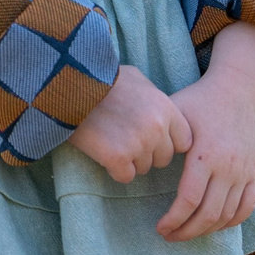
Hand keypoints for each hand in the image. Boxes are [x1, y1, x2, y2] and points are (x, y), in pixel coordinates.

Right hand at [69, 64, 191, 183]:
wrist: (70, 84)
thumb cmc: (102, 78)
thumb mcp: (137, 79)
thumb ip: (154, 99)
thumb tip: (161, 112)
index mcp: (165, 108)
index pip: (184, 141)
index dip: (167, 142)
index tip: (152, 138)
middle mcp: (156, 127)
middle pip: (164, 158)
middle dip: (148, 153)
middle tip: (126, 138)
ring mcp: (138, 144)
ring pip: (144, 168)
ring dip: (130, 160)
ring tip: (111, 139)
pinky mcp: (118, 158)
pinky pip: (125, 176)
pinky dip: (114, 169)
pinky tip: (103, 151)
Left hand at [157, 23, 254, 241]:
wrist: (238, 89)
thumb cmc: (199, 100)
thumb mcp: (175, 112)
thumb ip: (159, 138)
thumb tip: (137, 159)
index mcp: (205, 154)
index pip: (189, 200)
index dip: (173, 219)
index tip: (159, 227)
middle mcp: (228, 167)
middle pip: (208, 214)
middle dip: (186, 231)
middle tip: (169, 235)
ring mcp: (244, 171)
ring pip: (227, 216)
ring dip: (206, 231)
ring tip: (186, 232)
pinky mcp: (254, 172)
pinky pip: (247, 207)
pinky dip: (232, 222)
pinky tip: (214, 225)